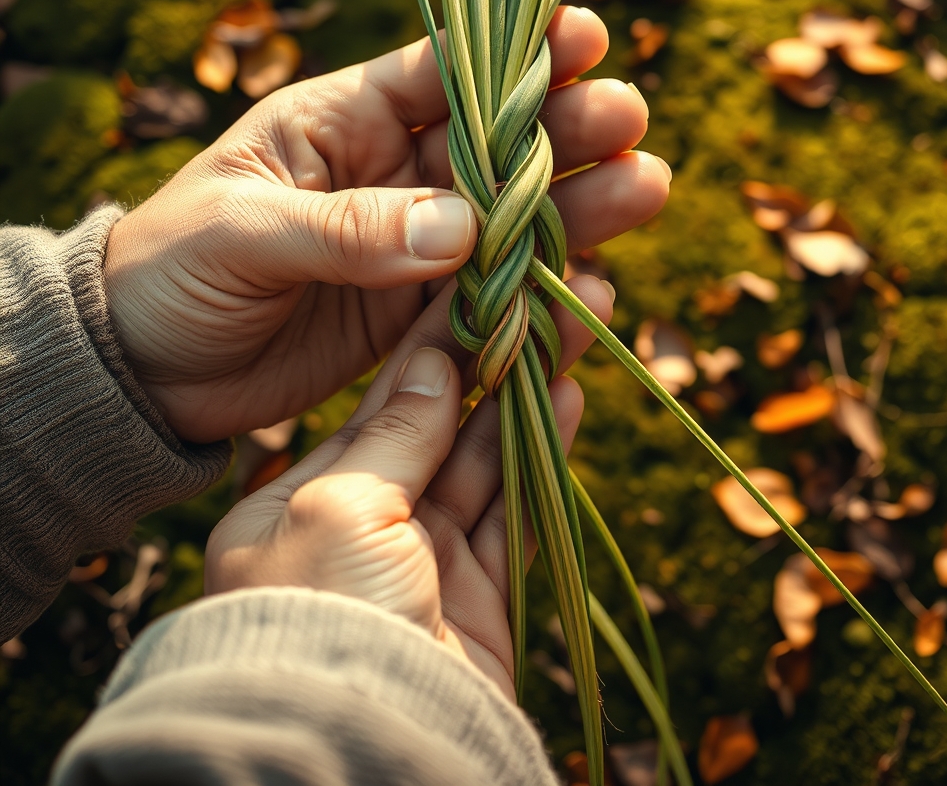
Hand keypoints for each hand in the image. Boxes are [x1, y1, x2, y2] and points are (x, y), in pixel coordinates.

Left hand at [103, 6, 668, 440]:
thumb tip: (463, 229)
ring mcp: (412, 245)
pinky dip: (539, 295)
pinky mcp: (417, 313)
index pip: (442, 71)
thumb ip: (347, 227)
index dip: (515, 53)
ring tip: (645, 191)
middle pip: (497, 143)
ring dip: (577, 207)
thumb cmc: (172, 274)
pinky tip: (590, 291)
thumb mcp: (243, 233)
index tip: (586, 36)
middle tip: (632, 124)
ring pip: (510, 219)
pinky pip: (491, 297)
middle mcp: (391, 174)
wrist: (148, 371)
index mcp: (342, 121)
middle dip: (566, 129)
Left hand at [205, 275, 613, 699]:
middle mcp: (362, 526)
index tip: (474, 283)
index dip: (432, 340)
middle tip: (539, 292)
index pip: (380, 402)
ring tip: (570, 327)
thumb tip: (434, 359)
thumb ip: (393, 433)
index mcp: (301, 500)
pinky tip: (569, 396)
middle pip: (441, 424)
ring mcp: (422, 563)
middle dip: (493, 358)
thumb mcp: (338, 508)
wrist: (357, 758)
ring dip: (527, 395)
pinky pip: (514, 512)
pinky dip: (542, 456)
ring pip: (486, 461)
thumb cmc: (319, 617)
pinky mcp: (476, 599)